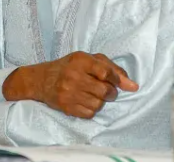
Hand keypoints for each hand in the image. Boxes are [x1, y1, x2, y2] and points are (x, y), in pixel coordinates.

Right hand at [3, 52, 138, 118]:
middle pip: (105, 91)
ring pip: (99, 104)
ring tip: (93, 95)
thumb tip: (133, 86)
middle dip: (111, 93)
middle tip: (107, 91)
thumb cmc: (69, 67)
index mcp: (80, 60)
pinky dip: (92, 109)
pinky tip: (85, 101)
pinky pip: (90, 113)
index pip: (105, 72)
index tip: (121, 84)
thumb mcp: (88, 60)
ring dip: (101, 101)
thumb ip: (111, 68)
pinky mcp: (66, 107)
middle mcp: (73, 76)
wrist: (41, 80)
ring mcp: (68, 93)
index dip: (118, 80)